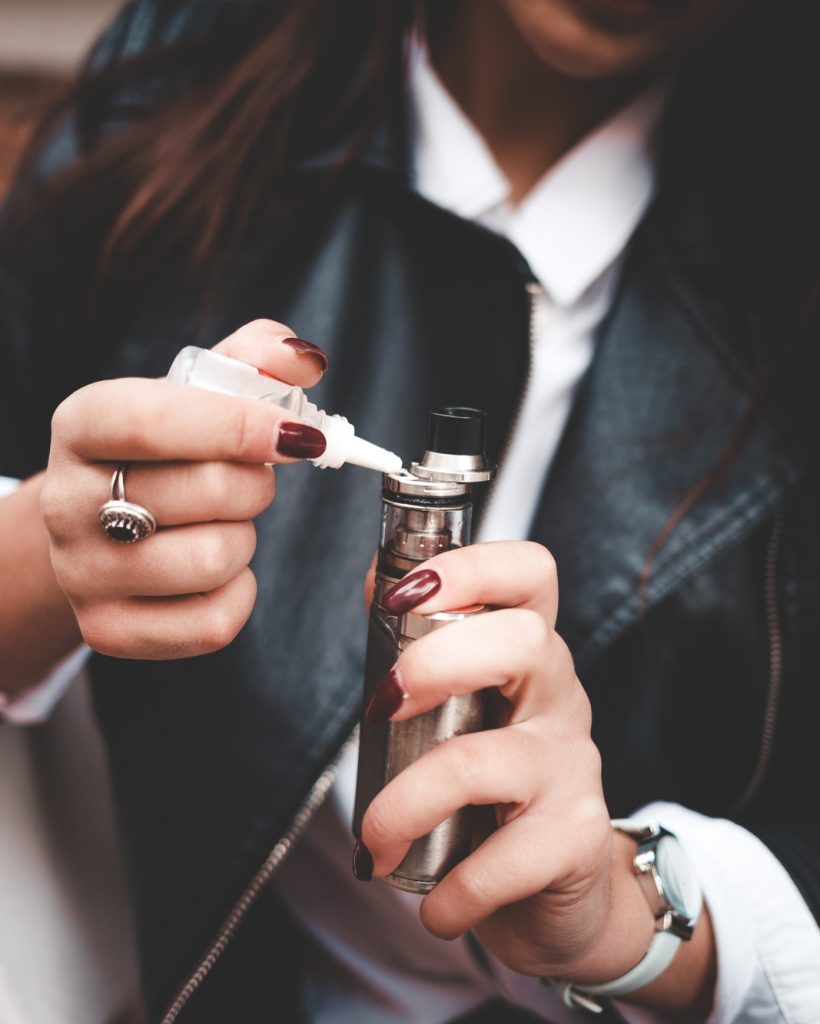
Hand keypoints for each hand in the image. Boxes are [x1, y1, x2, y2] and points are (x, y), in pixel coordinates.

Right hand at [40, 320, 327, 659]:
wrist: (100, 524)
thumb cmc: (164, 450)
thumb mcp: (195, 390)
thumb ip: (255, 360)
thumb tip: (308, 361)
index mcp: (81, 425)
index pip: (153, 422)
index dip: (237, 426)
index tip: (299, 434)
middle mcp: (66, 501)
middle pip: (205, 492)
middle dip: (256, 485)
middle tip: (250, 481)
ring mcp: (80, 572)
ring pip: (214, 560)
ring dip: (244, 539)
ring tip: (220, 524)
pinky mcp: (107, 630)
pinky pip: (213, 623)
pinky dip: (238, 593)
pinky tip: (215, 573)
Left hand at [358, 541, 653, 982]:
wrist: (561, 891)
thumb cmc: (490, 786)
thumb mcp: (459, 707)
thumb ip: (420, 648)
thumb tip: (377, 581)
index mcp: (528, 652)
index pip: (530, 572)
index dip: (470, 567)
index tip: (402, 596)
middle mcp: (559, 696)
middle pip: (523, 641)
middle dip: (434, 662)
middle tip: (377, 707)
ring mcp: (573, 765)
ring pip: (489, 759)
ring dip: (406, 802)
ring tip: (374, 842)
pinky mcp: (576, 838)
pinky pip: (506, 859)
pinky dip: (453, 892)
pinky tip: (435, 908)